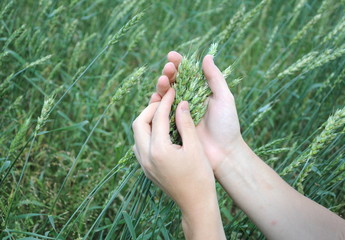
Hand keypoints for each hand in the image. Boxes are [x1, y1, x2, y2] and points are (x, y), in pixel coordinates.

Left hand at [132, 88, 215, 213]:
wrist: (196, 204)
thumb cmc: (200, 176)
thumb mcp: (195, 148)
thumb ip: (185, 123)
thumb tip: (180, 103)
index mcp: (158, 150)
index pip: (158, 118)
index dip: (165, 101)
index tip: (172, 91)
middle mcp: (145, 157)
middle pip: (138, 123)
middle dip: (151, 109)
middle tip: (165, 102)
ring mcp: (143, 164)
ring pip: (137, 134)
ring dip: (147, 121)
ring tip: (163, 114)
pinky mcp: (146, 169)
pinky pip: (140, 145)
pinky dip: (147, 133)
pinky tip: (160, 131)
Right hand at [155, 51, 243, 175]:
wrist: (223, 153)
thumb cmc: (227, 125)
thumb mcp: (224, 98)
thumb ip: (215, 78)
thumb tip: (207, 56)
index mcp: (200, 92)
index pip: (186, 73)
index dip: (178, 64)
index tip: (172, 56)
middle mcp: (187, 100)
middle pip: (173, 83)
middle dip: (168, 73)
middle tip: (168, 69)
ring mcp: (178, 113)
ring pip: (164, 96)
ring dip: (161, 87)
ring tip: (162, 82)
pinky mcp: (171, 126)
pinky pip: (160, 113)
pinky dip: (155, 105)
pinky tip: (155, 98)